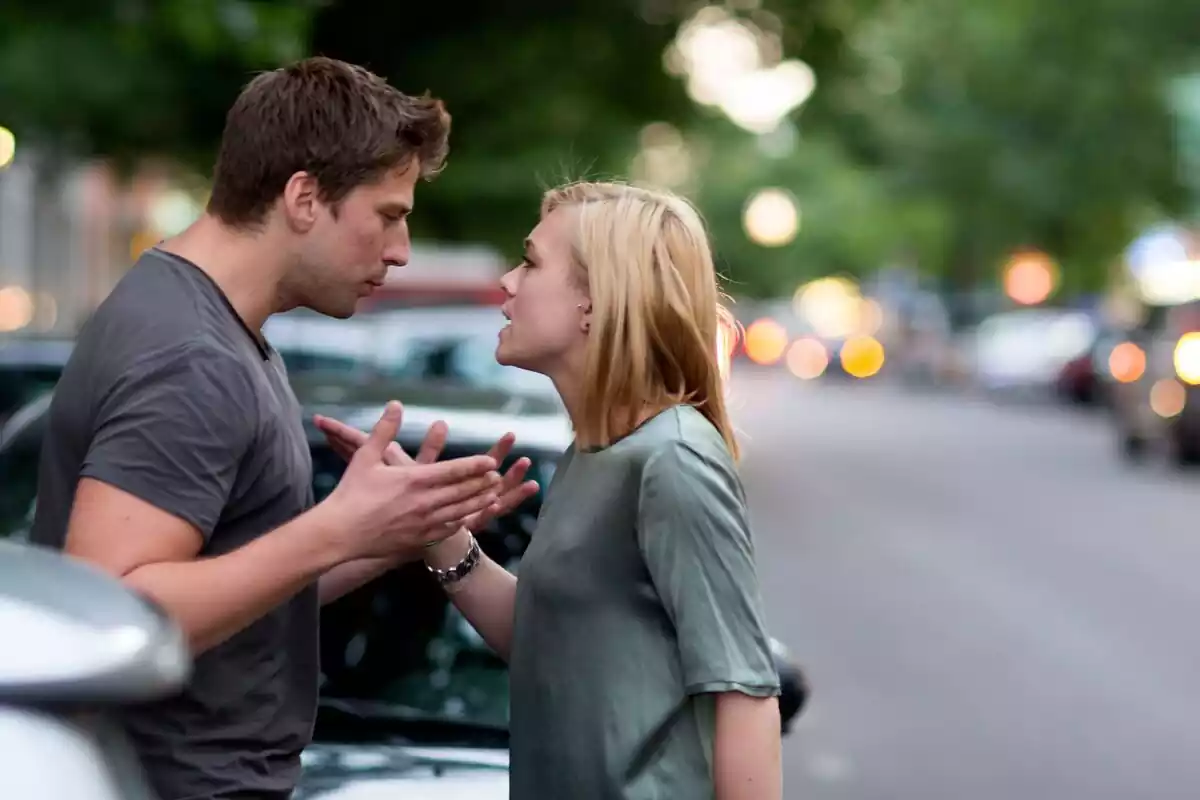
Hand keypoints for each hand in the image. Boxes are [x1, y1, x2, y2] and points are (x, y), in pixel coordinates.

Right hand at [314, 413, 539, 531]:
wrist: (339, 534)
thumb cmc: (351, 493)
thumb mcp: (365, 456)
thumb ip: (384, 430)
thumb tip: (396, 404)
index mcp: (414, 481)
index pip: (453, 471)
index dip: (474, 465)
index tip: (491, 460)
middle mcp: (424, 503)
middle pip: (463, 491)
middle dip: (482, 483)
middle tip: (498, 476)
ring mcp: (423, 523)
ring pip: (460, 511)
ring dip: (479, 501)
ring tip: (493, 494)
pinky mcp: (419, 539)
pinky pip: (448, 529)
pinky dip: (463, 521)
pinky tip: (470, 516)